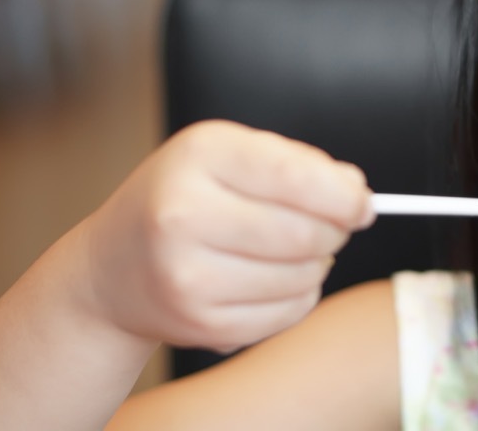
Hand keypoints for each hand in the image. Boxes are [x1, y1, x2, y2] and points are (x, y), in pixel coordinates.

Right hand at [77, 120, 374, 352]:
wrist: (113, 267)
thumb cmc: (184, 198)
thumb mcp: (228, 156)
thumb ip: (296, 164)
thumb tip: (356, 193)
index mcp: (199, 156)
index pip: (295, 177)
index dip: (344, 196)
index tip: (364, 205)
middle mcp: (183, 214)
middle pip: (304, 233)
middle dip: (333, 232)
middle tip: (329, 227)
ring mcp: (187, 274)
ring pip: (302, 277)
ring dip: (316, 265)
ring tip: (290, 251)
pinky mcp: (198, 322)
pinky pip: (287, 314)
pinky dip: (297, 298)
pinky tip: (273, 280)